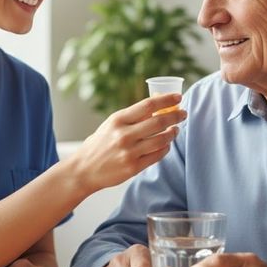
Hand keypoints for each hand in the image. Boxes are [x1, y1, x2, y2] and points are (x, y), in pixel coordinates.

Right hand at [71, 93, 186, 193]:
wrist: (84, 169)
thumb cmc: (99, 144)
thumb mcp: (110, 125)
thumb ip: (131, 118)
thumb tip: (157, 107)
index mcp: (118, 119)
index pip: (148, 105)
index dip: (166, 99)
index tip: (178, 97)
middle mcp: (124, 135)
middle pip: (159, 121)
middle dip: (176, 116)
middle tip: (183, 114)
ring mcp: (129, 152)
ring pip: (161, 139)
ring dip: (173, 133)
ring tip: (176, 129)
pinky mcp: (133, 167)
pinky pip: (157, 155)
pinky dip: (166, 148)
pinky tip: (166, 144)